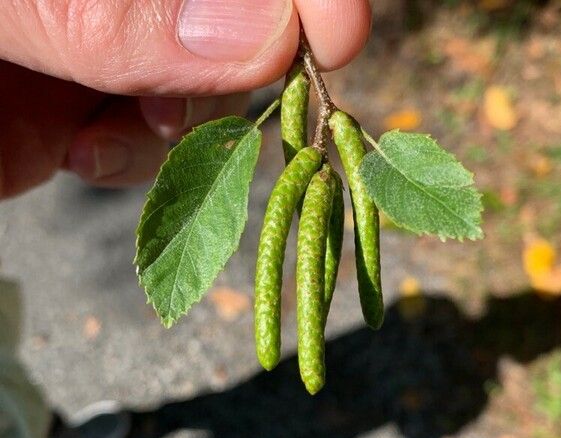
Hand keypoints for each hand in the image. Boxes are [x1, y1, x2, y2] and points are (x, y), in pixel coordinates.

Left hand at [0, 0, 370, 198]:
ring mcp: (100, 42)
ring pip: (199, 82)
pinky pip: (147, 135)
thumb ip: (105, 0)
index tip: (339, 32)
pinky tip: (86, 152)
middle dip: (242, 61)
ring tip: (120, 129)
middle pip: (230, 18)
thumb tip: (265, 29)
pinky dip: (139, 157)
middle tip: (220, 98)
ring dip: (184, 120)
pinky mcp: (79, 102)